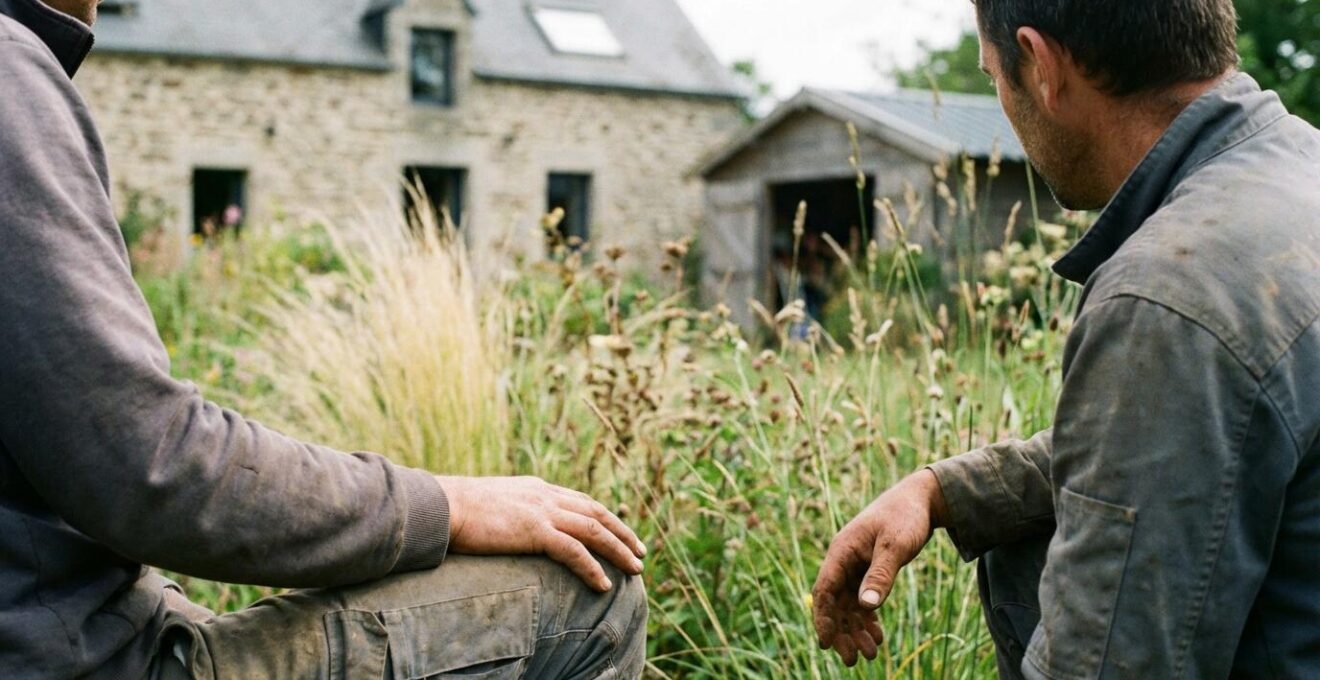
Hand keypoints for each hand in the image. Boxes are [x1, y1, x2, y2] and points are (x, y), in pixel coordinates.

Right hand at [436, 476, 646, 591]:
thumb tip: (508, 524)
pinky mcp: (535, 530)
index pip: (579, 500)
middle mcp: (545, 495)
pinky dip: (592, 568)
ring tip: (635, 569)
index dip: (603, 516)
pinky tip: (604, 584)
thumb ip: (508, 511)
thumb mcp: (490, 504)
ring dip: (618, 550)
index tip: (619, 530)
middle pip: (596, 512)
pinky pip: (574, 551)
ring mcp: (542, 511)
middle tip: (640, 551)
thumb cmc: (455, 509)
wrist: (440, 505)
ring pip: (594, 530)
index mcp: (535, 487)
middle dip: (622, 532)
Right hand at [812, 470, 948, 665]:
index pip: (824, 589)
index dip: (823, 617)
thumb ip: (881, 575)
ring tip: (871, 654)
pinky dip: (868, 618)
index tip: (827, 643)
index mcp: (842, 551)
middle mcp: (844, 560)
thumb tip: (866, 606)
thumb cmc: (905, 517)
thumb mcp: (895, 546)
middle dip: (841, 632)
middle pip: (835, 603)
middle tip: (852, 660)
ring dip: (856, 630)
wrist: (920, 500)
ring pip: (849, 606)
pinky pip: (863, 600)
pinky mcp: (869, 571)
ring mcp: (856, 567)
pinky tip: (877, 635)